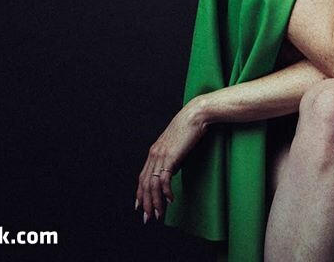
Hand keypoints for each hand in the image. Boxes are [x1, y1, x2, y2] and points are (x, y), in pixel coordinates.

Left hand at [135, 98, 208, 223]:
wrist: (195, 116)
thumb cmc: (189, 128)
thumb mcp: (177, 146)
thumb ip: (172, 158)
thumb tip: (172, 171)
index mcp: (154, 152)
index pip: (142, 177)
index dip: (140, 193)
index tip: (139, 206)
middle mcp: (154, 155)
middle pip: (145, 184)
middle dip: (146, 203)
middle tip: (148, 217)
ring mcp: (161, 156)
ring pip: (153, 185)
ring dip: (156, 202)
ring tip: (159, 213)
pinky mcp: (170, 157)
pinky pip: (164, 180)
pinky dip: (166, 192)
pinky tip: (171, 199)